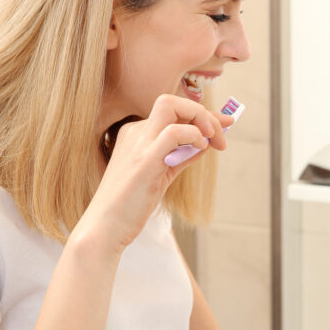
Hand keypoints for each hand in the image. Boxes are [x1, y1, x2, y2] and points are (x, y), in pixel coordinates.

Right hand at [81, 94, 232, 249]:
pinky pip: (174, 132)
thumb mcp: (161, 174)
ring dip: (202, 119)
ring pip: (171, 106)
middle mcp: (136, 132)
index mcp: (136, 134)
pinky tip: (201, 149)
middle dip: (203, 113)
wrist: (105, 227)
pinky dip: (194, 135)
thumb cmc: (131, 205)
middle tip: (220, 138)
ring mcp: (138, 143)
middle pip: (171, 102)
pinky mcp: (145, 159)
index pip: (173, 112)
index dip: (202, 115)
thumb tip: (206, 144)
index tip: (225, 124)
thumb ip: (181, 156)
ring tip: (214, 142)